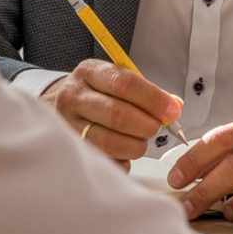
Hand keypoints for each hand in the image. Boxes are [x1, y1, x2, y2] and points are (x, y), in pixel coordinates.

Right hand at [41, 59, 183, 167]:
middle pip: (117, 114)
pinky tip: (124, 152)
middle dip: (146, 125)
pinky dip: (123, 160)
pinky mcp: (69, 149)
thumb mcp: (114, 79)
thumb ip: (145, 91)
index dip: (153, 99)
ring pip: (109, 142)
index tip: (173, 110)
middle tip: (157, 128)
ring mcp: (67, 124)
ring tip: (140, 140)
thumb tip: (175, 107)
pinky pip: (104, 161)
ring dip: (136, 145)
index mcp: (89, 72)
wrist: (57, 105)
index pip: (124, 83)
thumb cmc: (95, 93)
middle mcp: (73, 96)